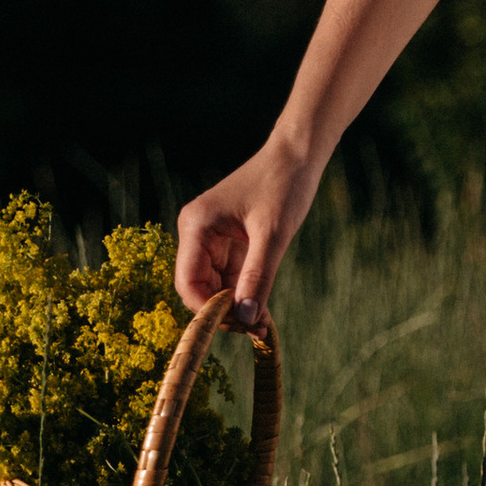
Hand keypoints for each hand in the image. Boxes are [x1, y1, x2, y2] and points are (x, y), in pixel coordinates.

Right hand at [174, 135, 321, 321]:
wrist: (298, 155)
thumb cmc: (284, 185)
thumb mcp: (273, 234)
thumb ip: (258, 276)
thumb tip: (245, 319)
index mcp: (196, 225)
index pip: (188, 283)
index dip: (208, 311)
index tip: (239, 326)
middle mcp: (196, 232)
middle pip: (199, 289)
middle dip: (224, 312)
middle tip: (257, 330)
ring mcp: (211, 238)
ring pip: (215, 287)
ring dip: (236, 307)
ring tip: (263, 325)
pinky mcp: (228, 242)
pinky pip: (229, 277)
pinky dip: (244, 294)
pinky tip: (261, 310)